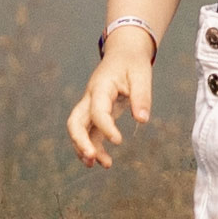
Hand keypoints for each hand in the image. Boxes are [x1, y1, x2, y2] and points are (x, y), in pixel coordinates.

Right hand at [66, 20, 156, 164]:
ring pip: (79, 130)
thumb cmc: (132, 63)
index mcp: (101, 87)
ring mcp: (90, 106)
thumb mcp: (141, 75)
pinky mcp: (95, 114)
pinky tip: (104, 161)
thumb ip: (141, 97)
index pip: (97, 111)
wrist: (123, 53)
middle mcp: (90, 98)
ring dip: (85, 148)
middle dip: (80, 141)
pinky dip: (93, 147)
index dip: (105, 127)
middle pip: (75, 122)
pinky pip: (89, 133)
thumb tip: (142, 120)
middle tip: (91, 158)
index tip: (119, 141)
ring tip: (100, 165)